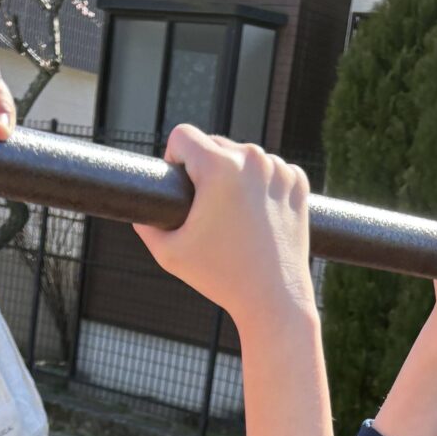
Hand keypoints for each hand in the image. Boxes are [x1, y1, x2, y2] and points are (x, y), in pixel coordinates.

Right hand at [134, 127, 315, 334]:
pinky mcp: (299, 182)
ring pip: (243, 157)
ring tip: (234, 215)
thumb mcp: (168, 253)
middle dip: (205, 169)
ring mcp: (280, 169)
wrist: (274, 300)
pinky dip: (262, 186)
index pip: (183, 136)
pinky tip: (258, 215)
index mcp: (220, 167)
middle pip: (214, 143)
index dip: (174, 159)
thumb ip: (145, 223)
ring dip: (235, 176)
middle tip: (207, 209)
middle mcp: (252, 159)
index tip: (180, 185)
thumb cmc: (220, 278)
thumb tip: (137, 207)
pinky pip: (270, 170)